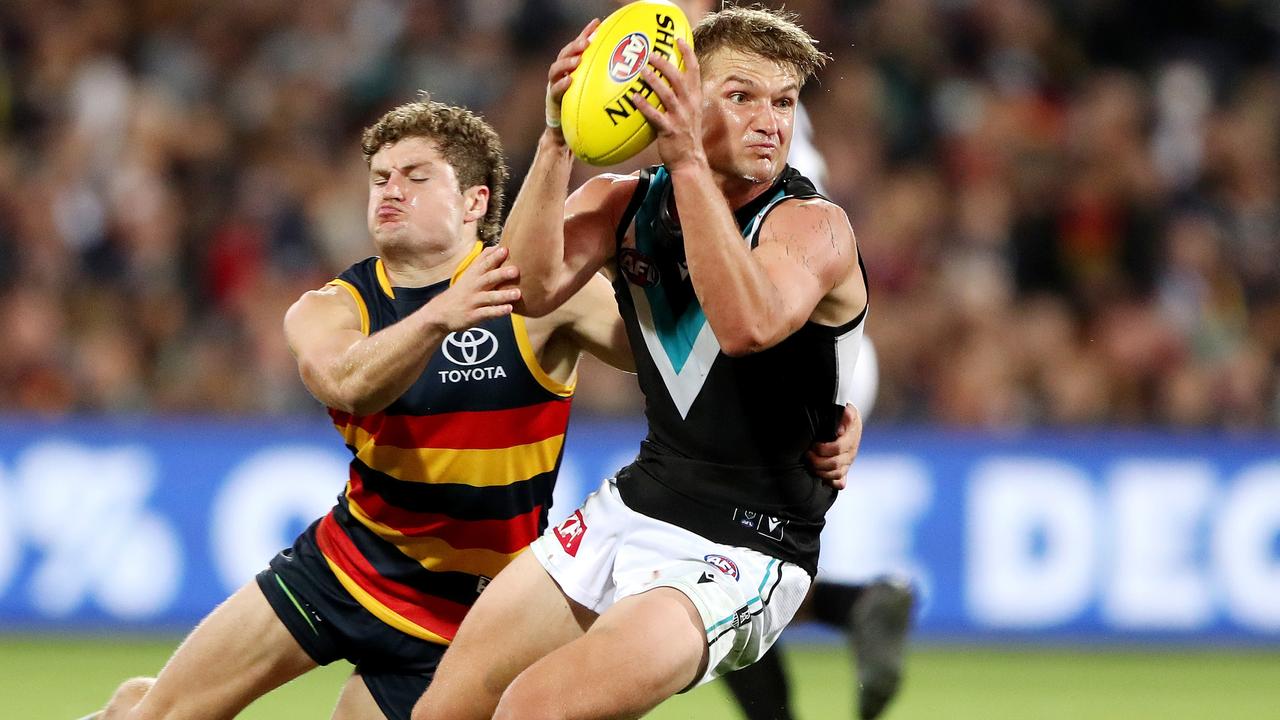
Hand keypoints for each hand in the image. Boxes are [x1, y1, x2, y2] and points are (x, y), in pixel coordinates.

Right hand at [426, 246, 520, 331]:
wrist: (440, 312)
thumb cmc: (461, 291)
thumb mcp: (468, 274)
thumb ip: (482, 261)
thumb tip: (497, 246)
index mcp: (473, 275)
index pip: (484, 263)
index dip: (494, 256)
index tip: (505, 249)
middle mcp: (474, 286)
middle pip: (488, 278)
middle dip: (502, 274)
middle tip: (515, 270)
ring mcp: (473, 301)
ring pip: (490, 297)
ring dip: (503, 295)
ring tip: (518, 293)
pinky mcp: (473, 315)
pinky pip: (487, 313)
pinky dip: (497, 311)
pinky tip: (508, 309)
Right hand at [546, 18, 600, 131]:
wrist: (570, 135)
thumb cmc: (587, 114)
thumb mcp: (600, 96)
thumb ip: (609, 83)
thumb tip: (636, 74)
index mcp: (573, 70)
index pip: (578, 47)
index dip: (586, 34)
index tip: (597, 23)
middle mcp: (562, 75)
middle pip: (564, 54)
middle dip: (574, 46)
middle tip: (585, 43)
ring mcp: (555, 87)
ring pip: (555, 69)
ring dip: (566, 63)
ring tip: (578, 60)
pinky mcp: (553, 101)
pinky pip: (554, 91)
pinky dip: (561, 84)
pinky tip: (570, 80)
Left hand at [632, 38, 705, 170]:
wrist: (689, 161)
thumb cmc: (685, 136)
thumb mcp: (689, 112)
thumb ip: (682, 96)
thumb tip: (667, 79)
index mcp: (695, 98)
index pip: (694, 71)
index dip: (687, 53)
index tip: (678, 39)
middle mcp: (689, 105)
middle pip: (679, 79)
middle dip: (666, 64)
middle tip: (652, 53)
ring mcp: (680, 118)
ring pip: (667, 95)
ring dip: (654, 81)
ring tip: (642, 70)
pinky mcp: (669, 131)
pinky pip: (655, 116)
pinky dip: (645, 106)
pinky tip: (634, 97)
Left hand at [807, 403, 862, 488]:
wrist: (844, 421)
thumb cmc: (840, 415)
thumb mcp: (845, 410)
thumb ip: (847, 415)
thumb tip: (840, 430)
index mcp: (852, 437)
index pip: (837, 449)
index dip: (823, 449)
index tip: (813, 445)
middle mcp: (851, 451)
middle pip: (835, 463)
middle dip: (817, 461)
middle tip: (807, 454)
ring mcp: (848, 462)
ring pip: (836, 475)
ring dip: (820, 472)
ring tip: (810, 464)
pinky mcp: (844, 470)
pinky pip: (840, 483)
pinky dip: (830, 482)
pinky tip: (822, 479)